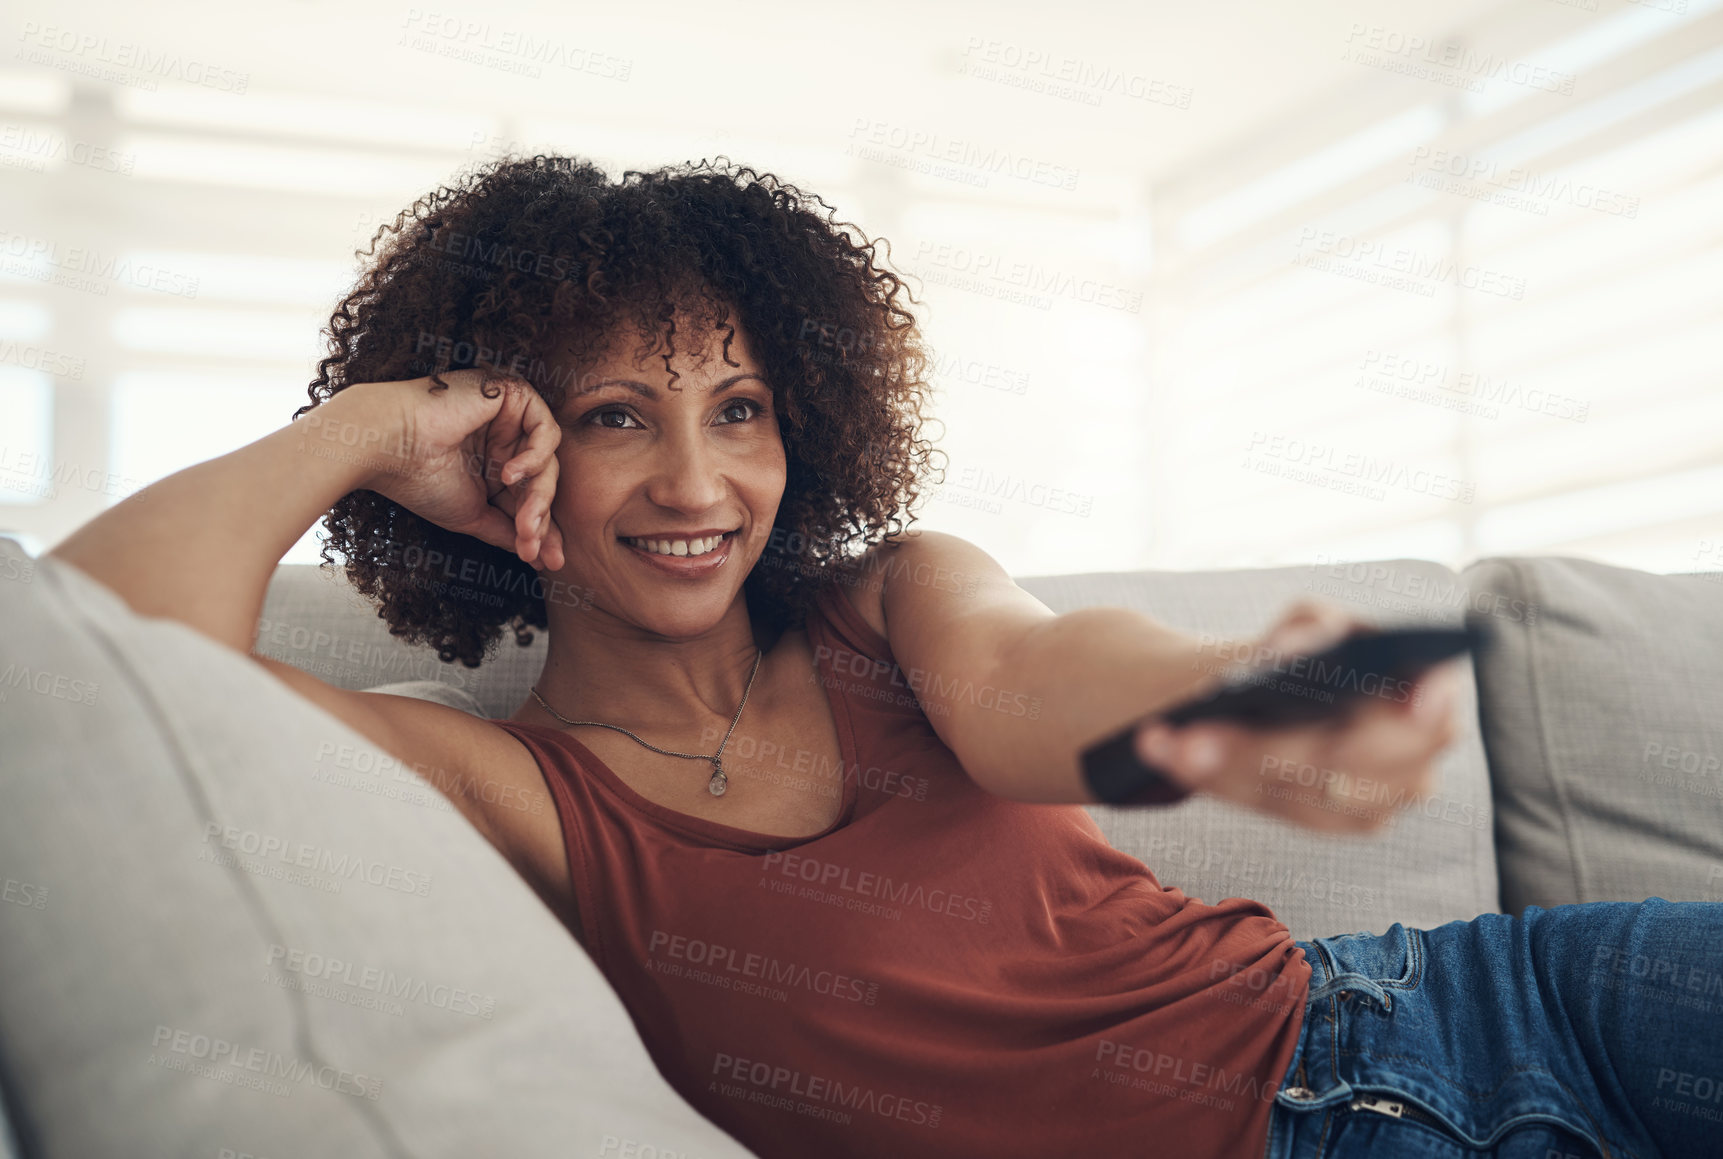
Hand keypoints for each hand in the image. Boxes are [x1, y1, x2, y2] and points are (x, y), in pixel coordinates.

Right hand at [345, 369, 565, 569]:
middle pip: (542, 481)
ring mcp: (510, 417)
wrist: (388, 446)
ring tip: (524, 522)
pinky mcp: (513, 395)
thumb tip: (539, 556)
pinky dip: (535, 458)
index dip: (541, 529)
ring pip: (548, 461)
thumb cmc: (419, 480)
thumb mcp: (472, 515)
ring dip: (539, 497)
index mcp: (493, 464)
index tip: (548, 563)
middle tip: (534, 549)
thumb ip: (507, 530)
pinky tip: (507, 475)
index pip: (529, 497)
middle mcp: (504, 440)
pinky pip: (546, 430)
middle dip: (542, 519)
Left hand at [1131, 599, 1462, 833]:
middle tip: (1192, 738)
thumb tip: (1289, 650)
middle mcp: (1419, 753)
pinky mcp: (1337, 820)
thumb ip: (1308, 626)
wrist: (1274, 694)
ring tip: (1168, 745)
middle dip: (1264, 751)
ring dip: (1225, 768)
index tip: (1388, 706)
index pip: (1429, 708)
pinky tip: (1172, 756)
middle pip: (1344, 762)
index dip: (1419, 707)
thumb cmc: (1303, 654)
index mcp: (1428, 690)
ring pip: (1301, 791)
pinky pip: (1276, 804)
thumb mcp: (1309, 623)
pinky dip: (1219, 779)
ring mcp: (1383, 797)